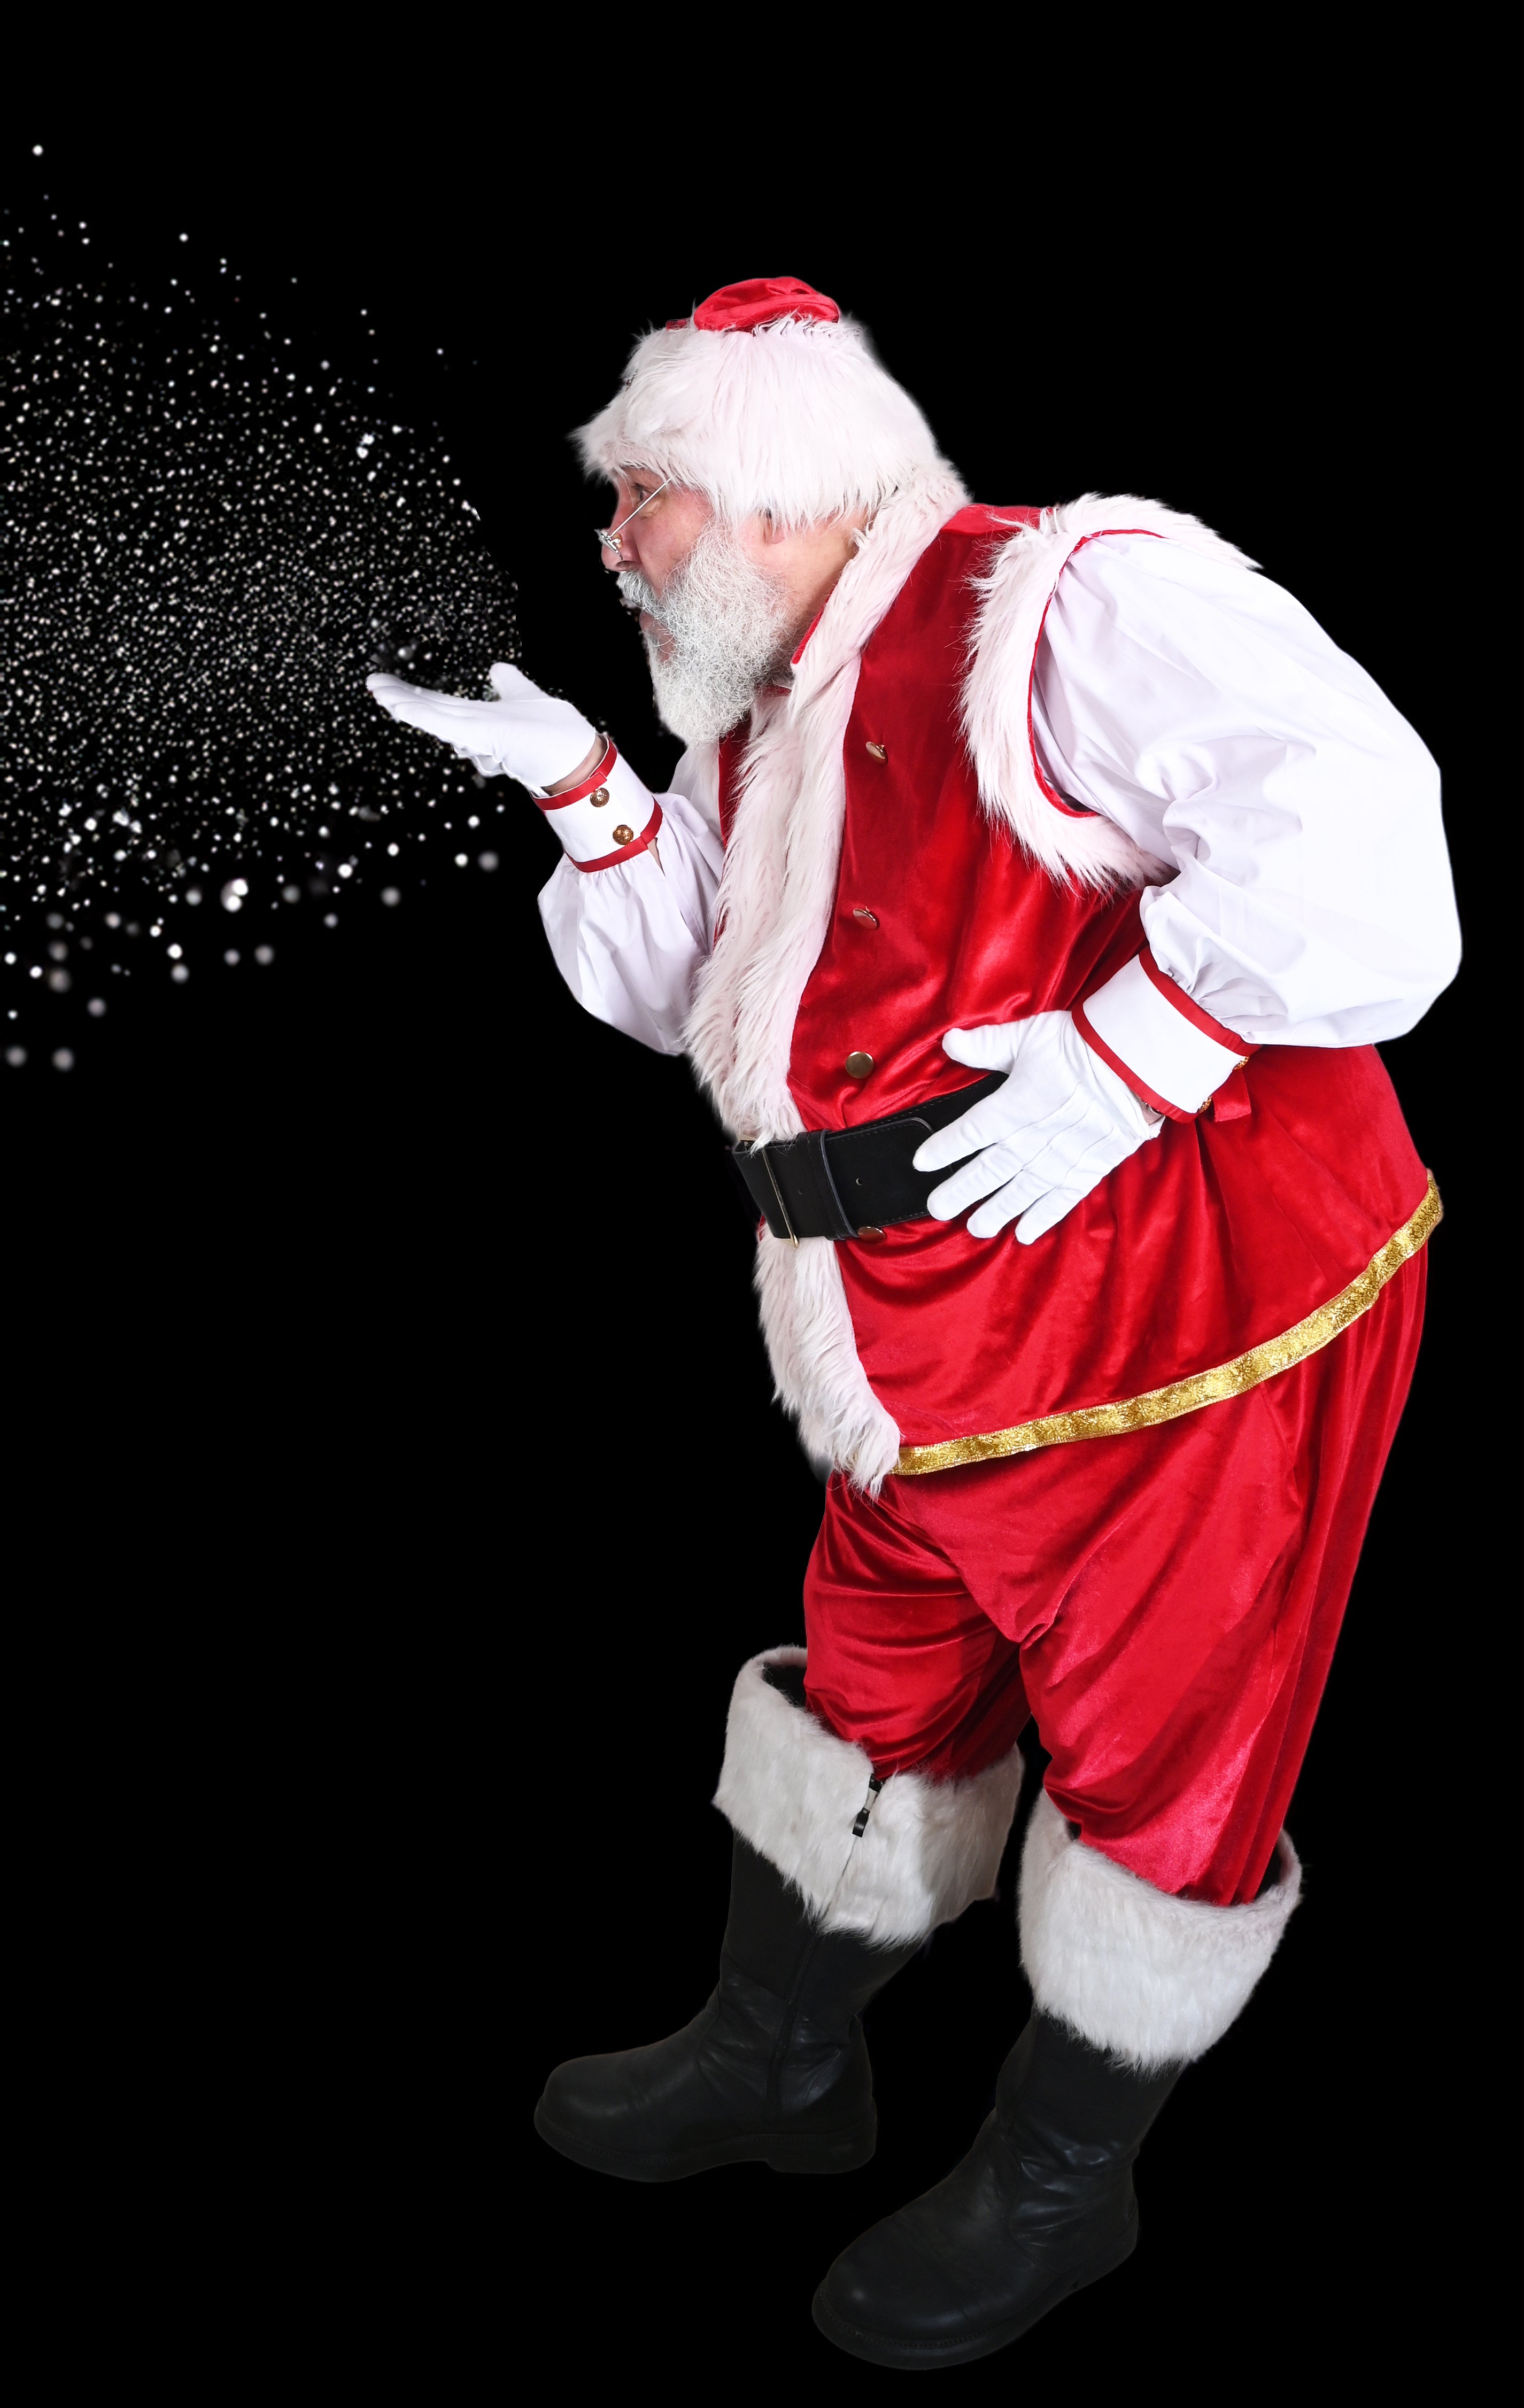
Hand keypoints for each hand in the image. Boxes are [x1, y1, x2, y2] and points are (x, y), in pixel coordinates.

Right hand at [366, 662, 597, 793]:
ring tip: (378, 690)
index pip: (442, 705)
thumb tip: (496, 669)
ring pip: (435, 715)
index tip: (391, 685)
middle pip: (432, 709)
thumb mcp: (526, 699)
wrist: (574, 760)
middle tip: (372, 684)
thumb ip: (509, 685)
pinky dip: (424, 715)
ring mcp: (479, 734)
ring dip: (405, 702)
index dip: (417, 695)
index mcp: (482, 721)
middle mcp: (477, 730)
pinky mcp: (484, 736)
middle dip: (401, 697)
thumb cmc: (554, 737)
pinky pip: (448, 724)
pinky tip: (400, 705)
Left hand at [911, 1015, 1162, 1242]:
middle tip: (938, 1208)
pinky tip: (1025, 1233)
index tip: (921, 1162)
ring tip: (977, 1228)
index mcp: (1014, 1105)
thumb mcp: (1029, 1036)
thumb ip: (988, 1045)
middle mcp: (1033, 1138)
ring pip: (1021, 1190)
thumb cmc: (1081, 1044)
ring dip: (997, 1211)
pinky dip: (1043, 1217)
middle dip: (961, 1190)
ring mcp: (1062, 1156)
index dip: (944, 1148)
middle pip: (989, 1170)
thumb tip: (950, 1042)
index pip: (969, 1132)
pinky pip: (1061, 1199)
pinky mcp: (1089, 1167)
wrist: (1138, 1062)